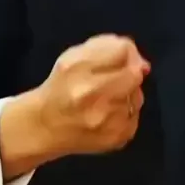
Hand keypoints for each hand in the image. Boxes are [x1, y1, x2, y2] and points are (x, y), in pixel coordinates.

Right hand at [31, 34, 149, 159]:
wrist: (45, 126)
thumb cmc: (61, 86)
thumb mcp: (74, 56)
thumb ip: (106, 46)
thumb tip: (139, 58)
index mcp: (79, 68)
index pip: (122, 50)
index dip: (127, 51)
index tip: (122, 57)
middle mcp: (93, 94)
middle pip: (135, 74)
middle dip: (130, 72)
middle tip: (118, 78)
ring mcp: (106, 119)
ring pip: (137, 96)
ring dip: (128, 94)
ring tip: (108, 98)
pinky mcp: (116, 137)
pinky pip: (135, 117)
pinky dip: (126, 113)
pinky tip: (108, 115)